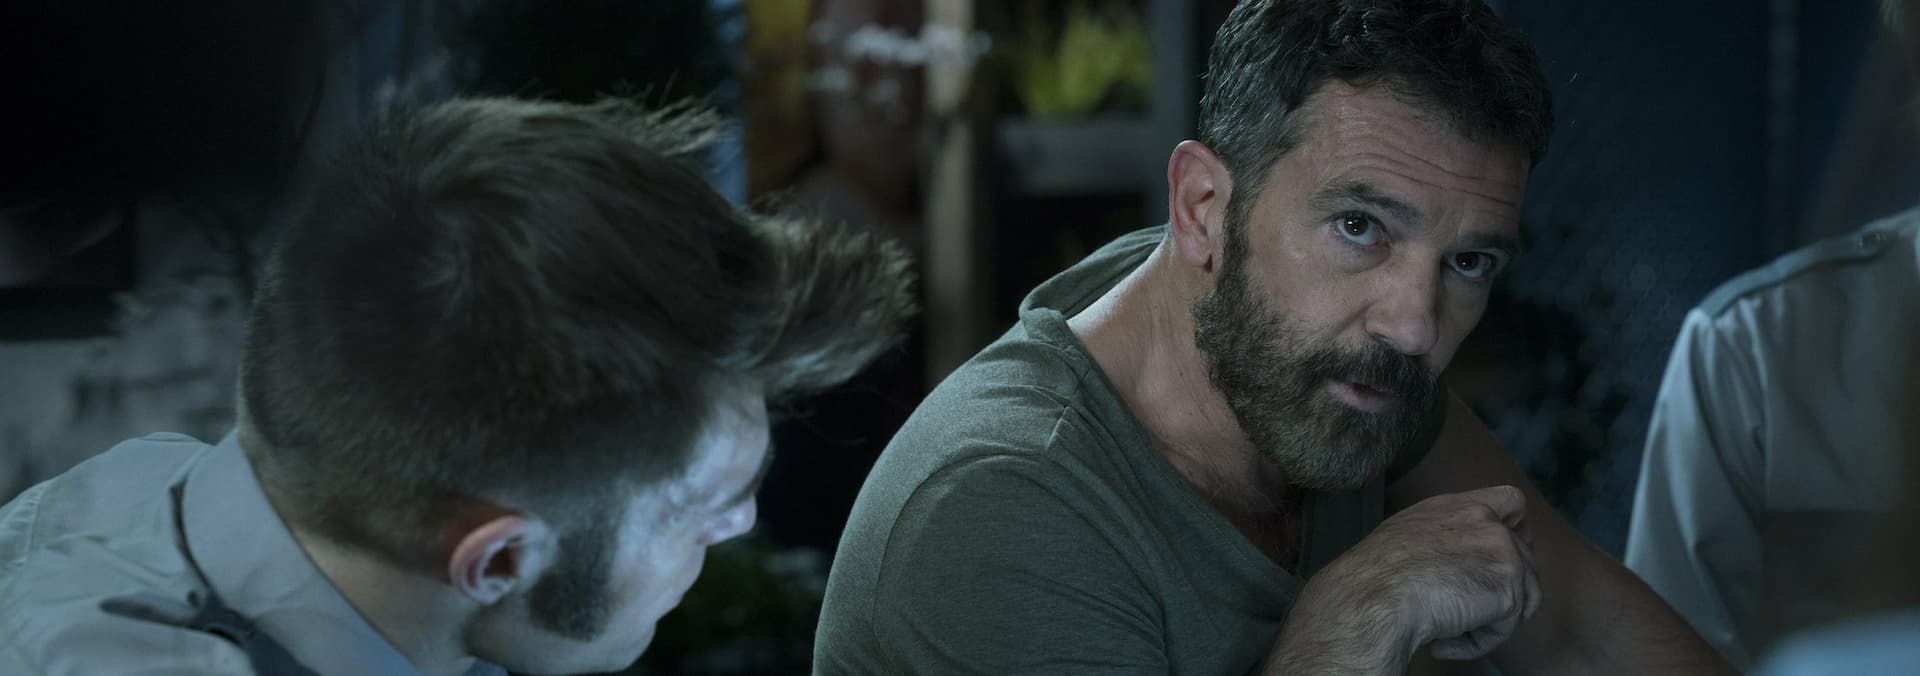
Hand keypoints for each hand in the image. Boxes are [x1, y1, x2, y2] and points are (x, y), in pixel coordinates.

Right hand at [1279, 485, 1541, 670]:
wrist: (1376, 595)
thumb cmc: (1376, 573)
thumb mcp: (1408, 536)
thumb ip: (1443, 538)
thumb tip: (1453, 566)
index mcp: (1459, 507)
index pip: (1511, 501)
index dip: (1517, 531)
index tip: (1503, 558)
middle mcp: (1487, 521)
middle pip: (1525, 559)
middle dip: (1504, 591)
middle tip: (1470, 613)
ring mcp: (1503, 552)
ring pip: (1523, 597)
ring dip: (1488, 621)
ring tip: (1448, 633)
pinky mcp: (1509, 589)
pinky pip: (1505, 627)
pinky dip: (1476, 642)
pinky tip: (1443, 644)